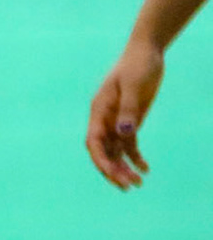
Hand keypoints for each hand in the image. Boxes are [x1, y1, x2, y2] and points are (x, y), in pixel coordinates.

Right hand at [86, 38, 163, 188]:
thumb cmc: (136, 66)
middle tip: (128, 186)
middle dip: (112, 169)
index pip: (94, 141)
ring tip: (138, 183)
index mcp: (99, 110)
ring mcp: (117, 120)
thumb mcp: (133, 87)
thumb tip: (123, 132)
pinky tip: (145, 169)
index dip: (100, 160)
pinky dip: (135, 157)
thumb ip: (128, 110)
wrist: (146, 54)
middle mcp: (104, 118)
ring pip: (115, 150)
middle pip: (103, 150)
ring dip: (123, 167)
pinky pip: (129, 144)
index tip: (113, 175)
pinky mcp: (130, 120)